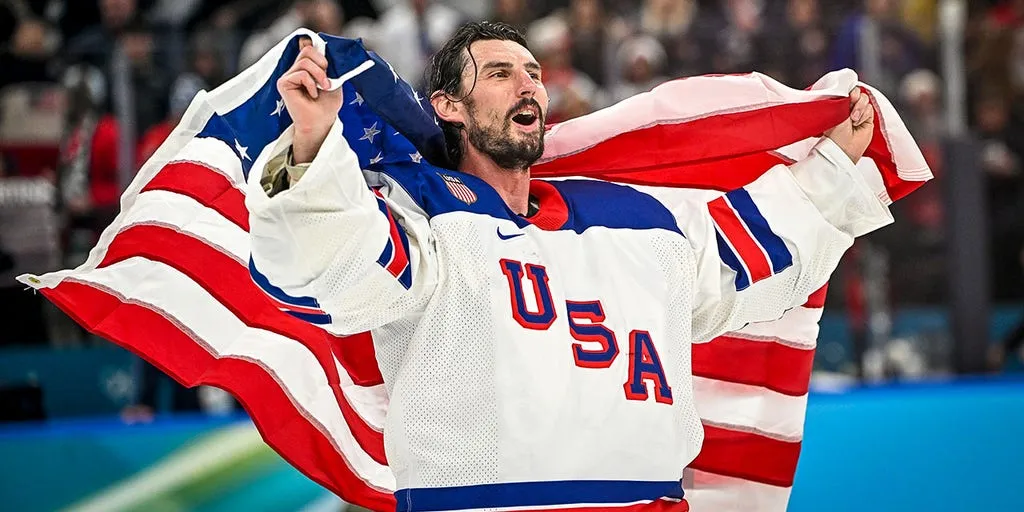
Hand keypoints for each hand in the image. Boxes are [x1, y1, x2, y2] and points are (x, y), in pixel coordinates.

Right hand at [278, 37, 342, 163]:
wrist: (322, 122)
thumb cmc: (328, 104)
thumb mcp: (333, 79)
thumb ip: (327, 64)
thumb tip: (316, 44)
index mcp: (306, 67)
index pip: (306, 45)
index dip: (315, 45)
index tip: (325, 59)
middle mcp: (295, 69)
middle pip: (308, 50)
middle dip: (322, 63)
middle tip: (327, 80)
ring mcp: (288, 76)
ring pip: (305, 61)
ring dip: (319, 75)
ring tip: (322, 88)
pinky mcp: (283, 83)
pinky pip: (301, 74)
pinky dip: (311, 84)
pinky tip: (312, 95)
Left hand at [824, 87, 874, 163]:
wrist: (843, 145)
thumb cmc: (834, 131)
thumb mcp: (835, 110)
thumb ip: (843, 98)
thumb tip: (851, 89)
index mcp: (837, 104)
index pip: (846, 90)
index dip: (848, 91)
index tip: (846, 96)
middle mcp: (847, 107)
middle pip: (857, 92)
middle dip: (854, 98)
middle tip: (849, 106)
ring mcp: (858, 112)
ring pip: (864, 99)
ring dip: (859, 108)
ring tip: (852, 120)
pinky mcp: (867, 118)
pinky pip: (870, 108)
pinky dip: (864, 114)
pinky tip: (857, 123)